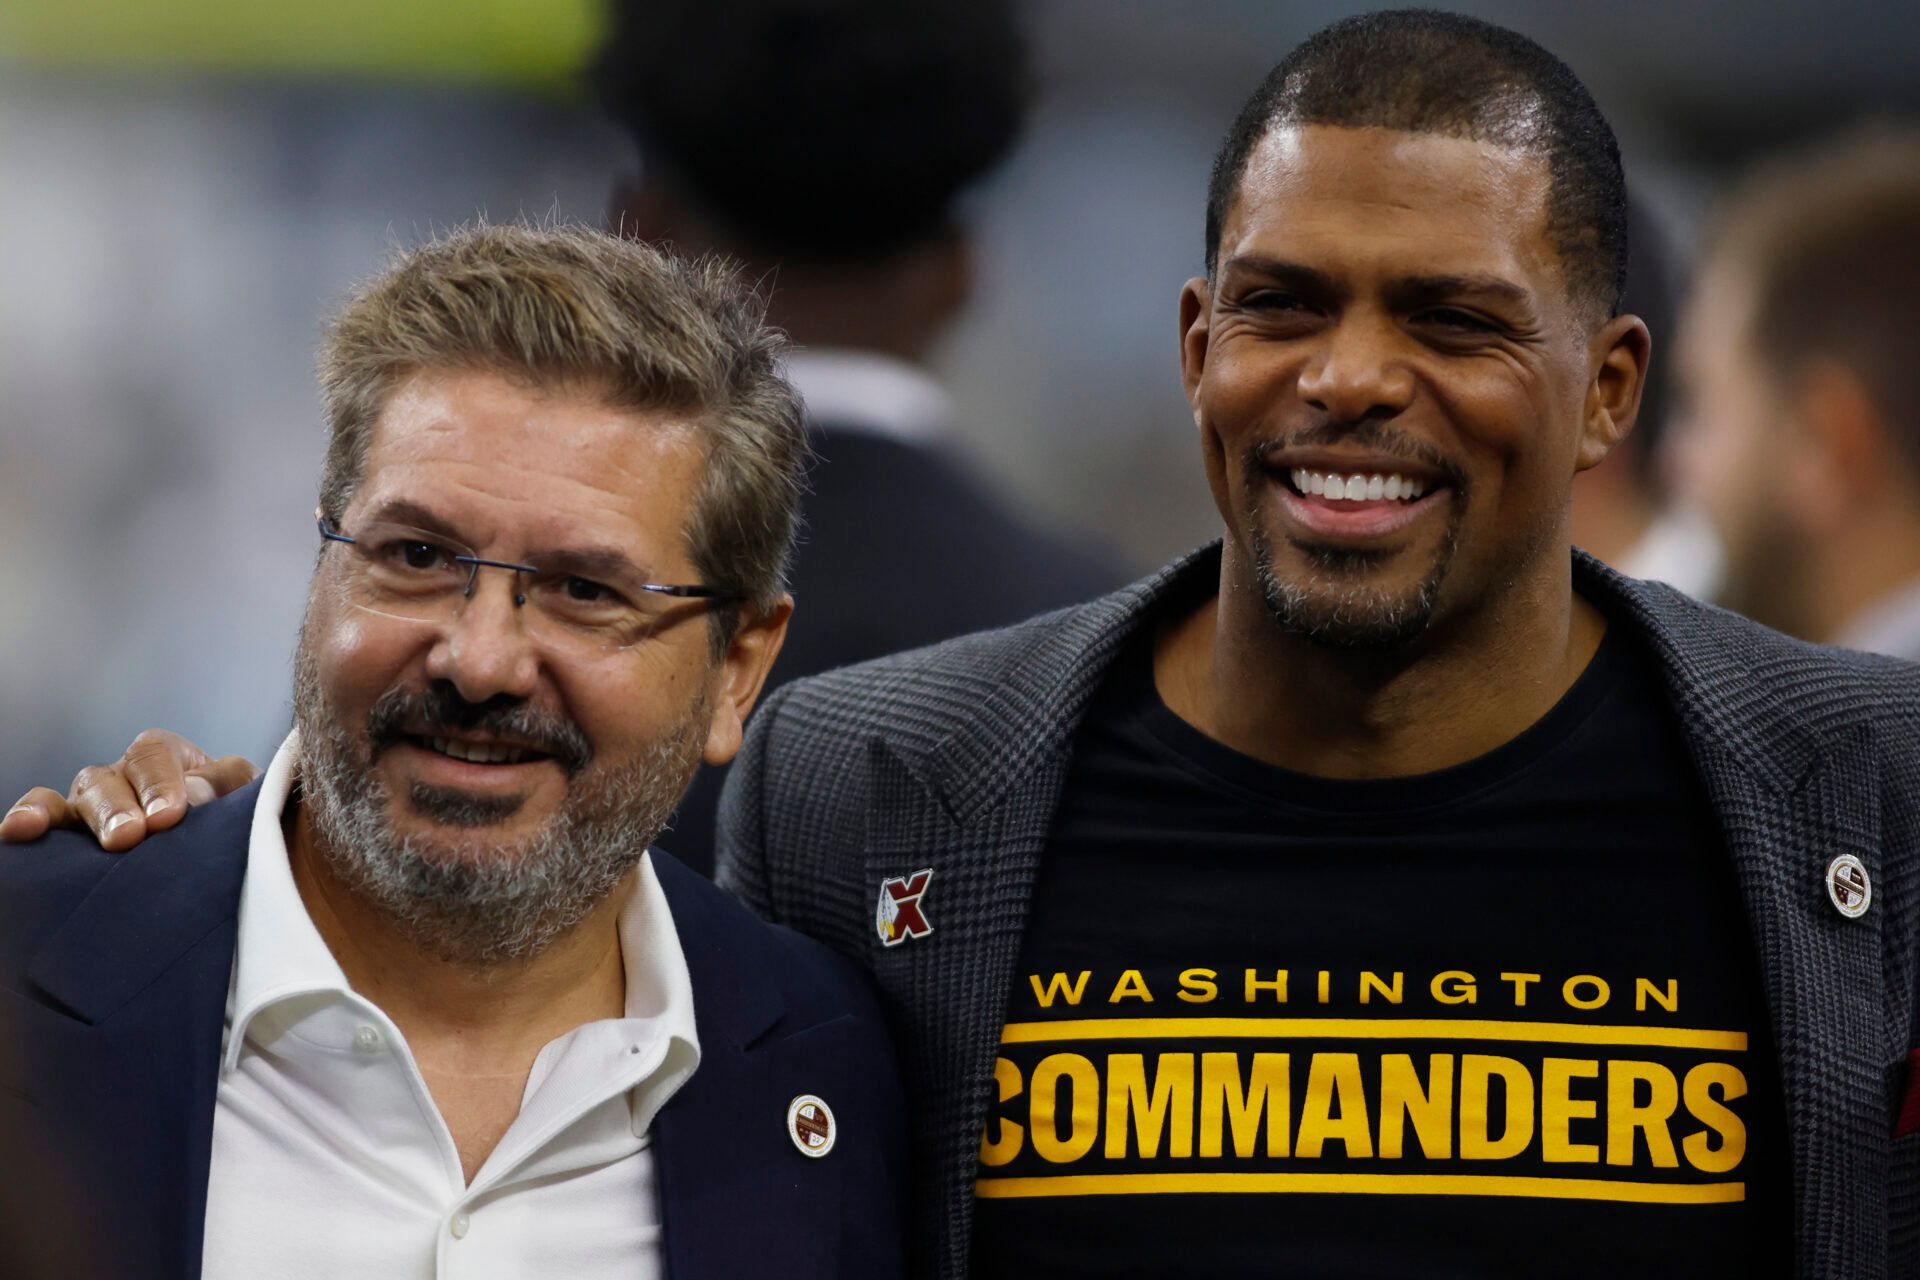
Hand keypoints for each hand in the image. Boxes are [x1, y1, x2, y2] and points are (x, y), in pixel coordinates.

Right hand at [0, 729, 258, 850]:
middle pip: (109, 778)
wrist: (215, 858)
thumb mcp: (239, 798)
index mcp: (166, 758)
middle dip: (118, 807)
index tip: (169, 817)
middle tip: (128, 837)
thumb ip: (229, 789)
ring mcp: (92, 805)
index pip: (155, 755)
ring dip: (71, 814)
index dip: (160, 783)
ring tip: (61, 834)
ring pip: (75, 797)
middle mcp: (122, 776)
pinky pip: (43, 819)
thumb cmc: (231, 821)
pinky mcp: (69, 836)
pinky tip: (15, 831)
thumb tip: (200, 797)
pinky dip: (28, 819)